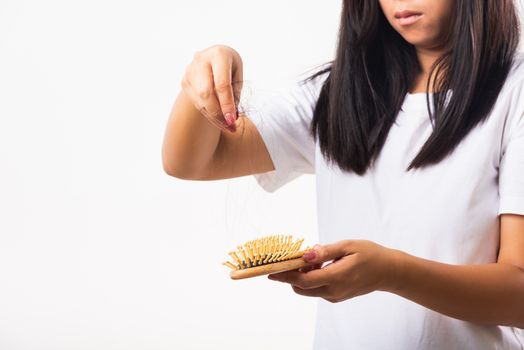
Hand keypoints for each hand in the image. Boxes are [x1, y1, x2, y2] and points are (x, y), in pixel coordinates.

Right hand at [181, 44, 242, 132]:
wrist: (212, 58)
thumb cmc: (230, 67)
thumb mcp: (238, 76)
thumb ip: (235, 94)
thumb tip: (231, 117)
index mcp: (219, 54)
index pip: (221, 83)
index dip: (227, 103)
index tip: (233, 119)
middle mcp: (201, 61)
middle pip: (206, 93)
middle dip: (218, 112)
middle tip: (230, 125)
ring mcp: (190, 71)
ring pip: (200, 101)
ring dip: (215, 117)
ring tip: (228, 126)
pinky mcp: (185, 82)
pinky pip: (197, 103)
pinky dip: (209, 114)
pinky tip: (219, 120)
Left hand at [267, 240, 401, 302]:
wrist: (388, 271)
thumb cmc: (370, 254)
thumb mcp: (347, 246)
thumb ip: (325, 251)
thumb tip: (305, 254)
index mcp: (336, 277)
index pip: (303, 280)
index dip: (285, 275)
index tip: (271, 270)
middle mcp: (333, 291)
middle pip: (301, 287)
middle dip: (292, 274)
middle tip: (297, 257)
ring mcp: (335, 296)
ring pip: (307, 290)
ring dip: (302, 276)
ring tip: (315, 260)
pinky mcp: (336, 297)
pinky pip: (316, 290)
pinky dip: (312, 279)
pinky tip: (321, 266)